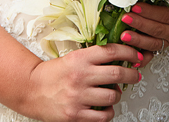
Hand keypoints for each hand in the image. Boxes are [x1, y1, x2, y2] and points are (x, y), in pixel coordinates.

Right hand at [24, 42, 142, 121]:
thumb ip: (94, 58)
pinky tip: (105, 108)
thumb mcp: (73, 58)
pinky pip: (103, 116)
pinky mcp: (76, 115)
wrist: (32, 89)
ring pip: (112, 96)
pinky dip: (108, 113)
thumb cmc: (54, 73)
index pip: (111, 51)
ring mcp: (79, 96)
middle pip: (117, 74)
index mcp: (80, 58)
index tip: (136, 56)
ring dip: (117, 95)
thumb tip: (119, 62)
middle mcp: (81, 76)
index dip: (128, 53)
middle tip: (135, 75)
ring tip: (114, 93)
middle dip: (132, 75)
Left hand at [117, 0, 168, 66]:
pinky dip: (142, 58)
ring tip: (124, 36)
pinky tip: (133, 60)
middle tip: (126, 19)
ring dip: (138, 41)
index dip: (149, 12)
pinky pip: (152, 55)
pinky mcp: (161, 46)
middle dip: (140, 25)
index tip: (135, 7)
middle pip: (158, 30)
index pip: (165, 15)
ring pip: (154, 44)